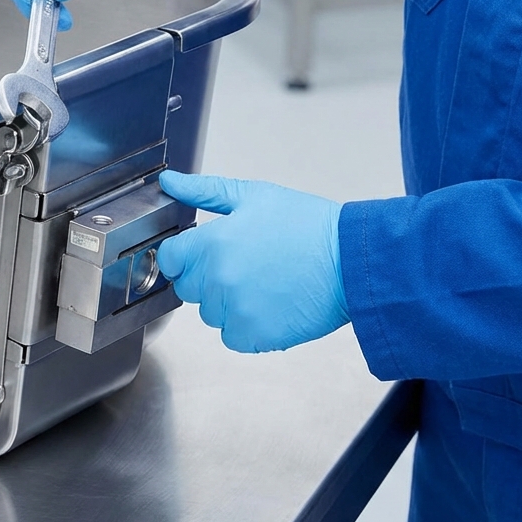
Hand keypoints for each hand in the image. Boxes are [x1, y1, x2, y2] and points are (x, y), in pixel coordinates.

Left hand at [156, 171, 348, 352]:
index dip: (185, 254)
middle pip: (188, 288)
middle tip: (245, 264)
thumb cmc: (308, 226)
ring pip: (210, 314)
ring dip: (227, 303)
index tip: (205, 253)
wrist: (352, 261)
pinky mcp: (253, 336)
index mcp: (211, 243)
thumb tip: (169, 183)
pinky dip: (246, 327)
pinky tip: (270, 305)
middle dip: (207, 277)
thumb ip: (204, 191)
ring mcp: (234, 311)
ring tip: (263, 283)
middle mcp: (216, 280)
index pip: (169, 258)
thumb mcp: (254, 196)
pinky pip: (231, 337)